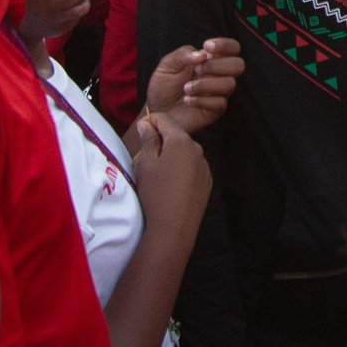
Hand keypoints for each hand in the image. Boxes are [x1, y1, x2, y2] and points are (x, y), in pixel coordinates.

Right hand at [128, 113, 211, 236]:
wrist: (173, 228)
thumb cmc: (155, 192)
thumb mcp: (144, 163)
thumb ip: (146, 139)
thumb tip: (146, 124)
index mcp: (181, 141)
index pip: (164, 119)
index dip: (150, 121)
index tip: (140, 131)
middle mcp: (197, 150)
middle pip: (175, 136)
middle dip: (160, 141)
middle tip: (143, 159)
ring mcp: (204, 167)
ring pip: (184, 153)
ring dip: (170, 156)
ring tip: (156, 176)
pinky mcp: (206, 182)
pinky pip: (191, 168)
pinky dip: (180, 170)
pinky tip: (170, 186)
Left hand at [141, 39, 243, 137]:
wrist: (156, 110)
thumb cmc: (164, 85)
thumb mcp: (167, 65)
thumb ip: (183, 55)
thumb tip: (202, 55)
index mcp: (210, 59)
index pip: (232, 48)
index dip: (225, 44)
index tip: (206, 46)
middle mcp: (218, 75)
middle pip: (238, 65)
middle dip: (217, 65)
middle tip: (197, 70)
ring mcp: (219, 93)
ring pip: (229, 84)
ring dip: (205, 84)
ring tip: (186, 89)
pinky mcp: (215, 110)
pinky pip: (220, 103)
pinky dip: (202, 100)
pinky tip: (188, 100)